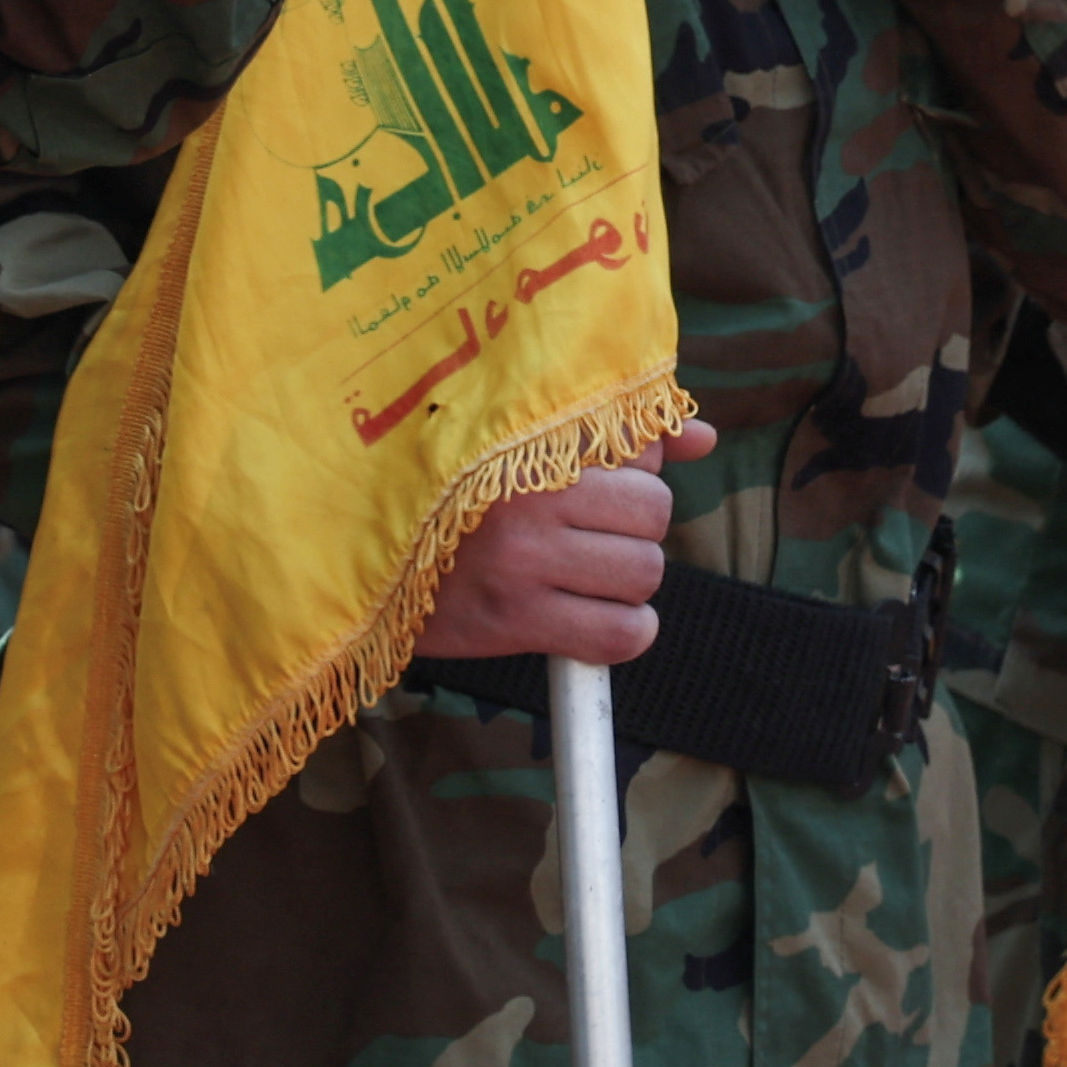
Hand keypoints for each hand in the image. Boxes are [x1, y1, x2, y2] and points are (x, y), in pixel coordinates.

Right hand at [420, 417, 717, 663]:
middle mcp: (527, 492)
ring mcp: (522, 558)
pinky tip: (590, 618)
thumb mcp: (516, 448)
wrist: (360, 561)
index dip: (631, 465)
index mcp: (524, 436)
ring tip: (581, 574)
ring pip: (644, 570)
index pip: (635, 440)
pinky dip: (622, 631)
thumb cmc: (449, 500)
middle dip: (633, 524)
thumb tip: (705, 436)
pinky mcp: (516, 619)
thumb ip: (617, 433)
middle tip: (587, 532)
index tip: (597, 479)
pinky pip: (622, 633)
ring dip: (626, 579)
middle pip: (652, 509)